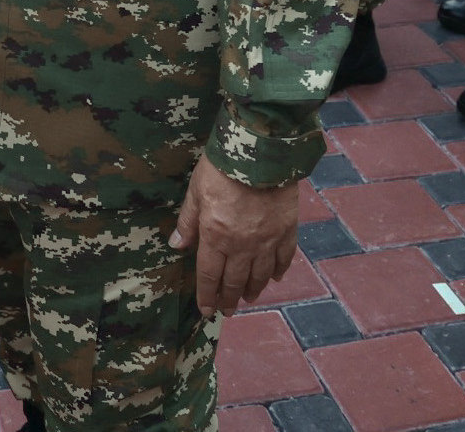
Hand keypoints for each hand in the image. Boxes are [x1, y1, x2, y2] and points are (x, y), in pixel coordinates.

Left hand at [169, 157, 299, 315]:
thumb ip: (188, 221)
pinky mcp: (287, 229)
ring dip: (254, 289)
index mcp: (216, 237)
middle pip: (236, 280)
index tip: (206, 310)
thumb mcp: (196, 192)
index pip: (210, 275)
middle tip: (228, 311)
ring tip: (249, 298)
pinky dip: (279, 270)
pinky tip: (275, 277)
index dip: (207, 296)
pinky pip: (284, 257)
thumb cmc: (222, 169)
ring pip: (260, 274)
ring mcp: (267, 240)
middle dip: (230, 299)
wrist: (260, 153)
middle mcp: (242, 246)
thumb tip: (177, 246)